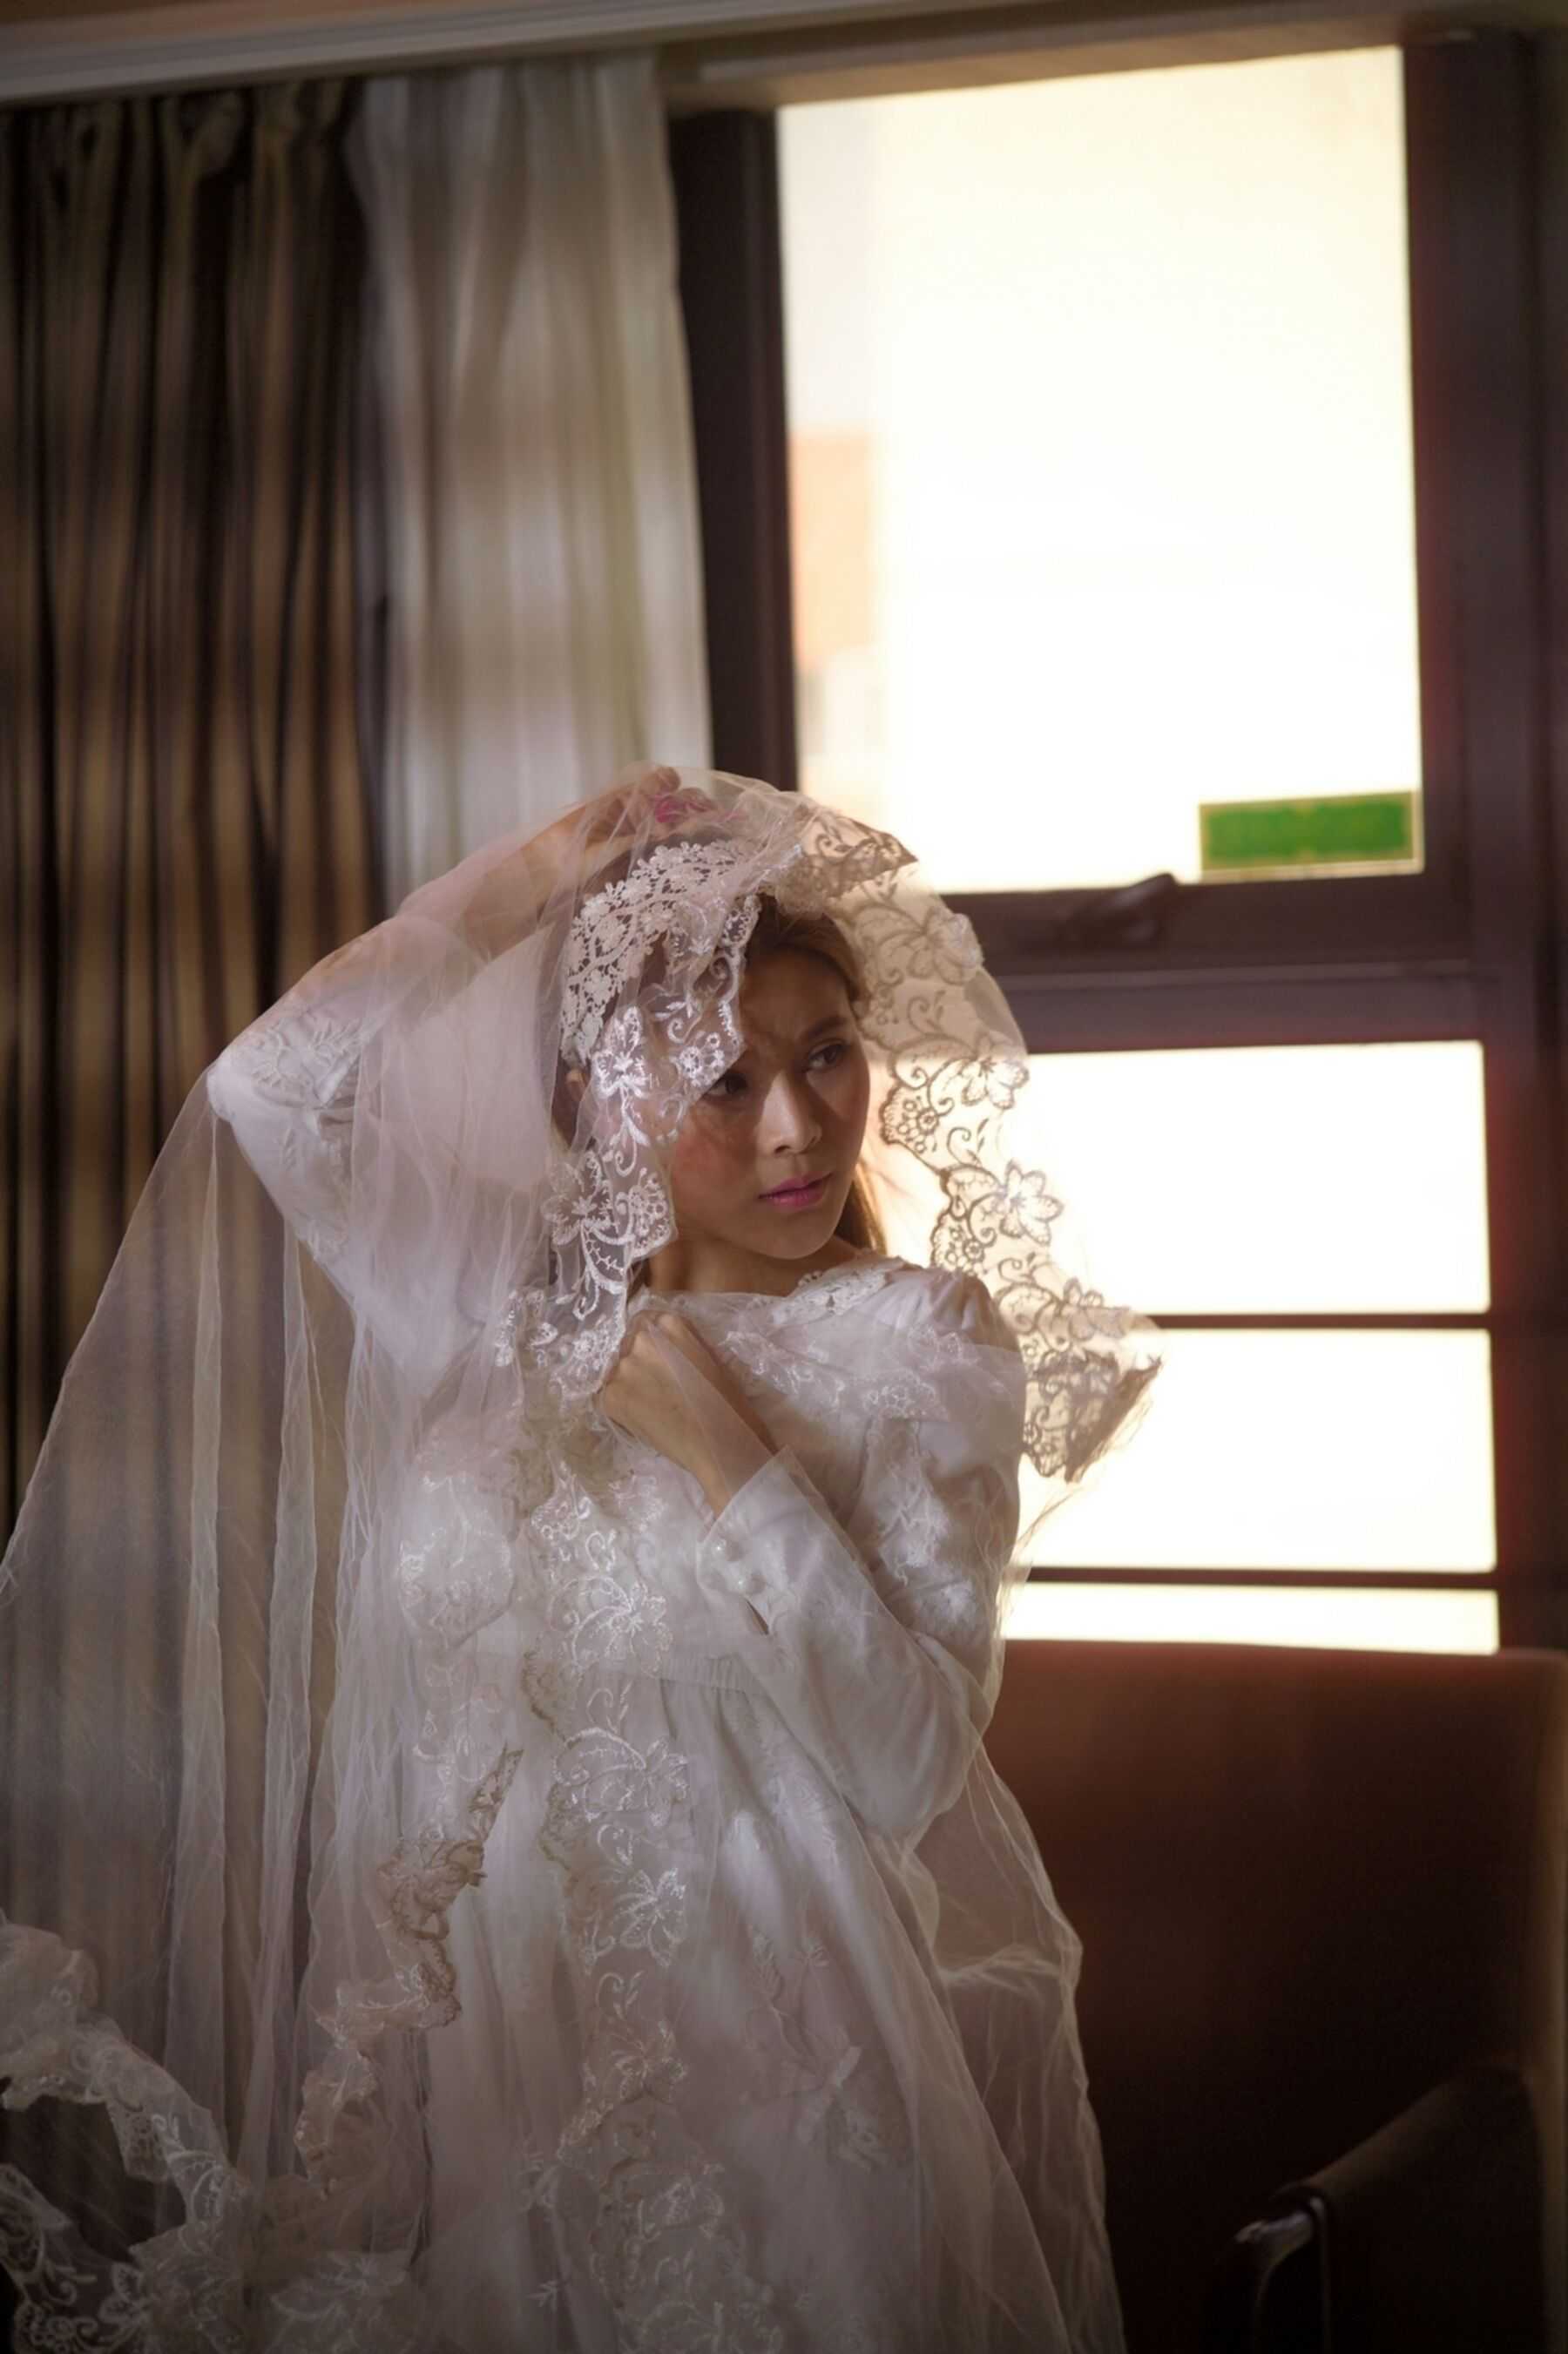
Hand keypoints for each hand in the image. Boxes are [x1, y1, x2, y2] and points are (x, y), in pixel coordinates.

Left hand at [599, 1310, 777, 1514]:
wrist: (717, 1441)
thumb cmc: (725, 1401)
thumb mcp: (709, 1357)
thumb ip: (682, 1344)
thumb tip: (667, 1350)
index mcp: (669, 1323)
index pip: (645, 1321)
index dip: (649, 1342)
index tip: (658, 1358)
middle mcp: (641, 1339)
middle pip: (628, 1344)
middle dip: (638, 1362)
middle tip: (655, 1386)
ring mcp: (623, 1367)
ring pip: (616, 1371)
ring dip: (628, 1384)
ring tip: (651, 1406)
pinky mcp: (610, 1395)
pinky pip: (608, 1396)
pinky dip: (621, 1406)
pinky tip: (642, 1418)